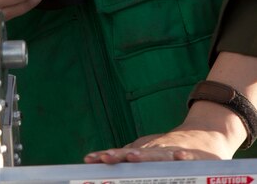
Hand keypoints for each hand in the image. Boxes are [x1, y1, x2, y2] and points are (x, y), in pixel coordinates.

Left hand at [83, 128, 233, 163]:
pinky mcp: (195, 155)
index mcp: (146, 151)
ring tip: (132, 157)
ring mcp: (174, 150)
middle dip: (120, 156)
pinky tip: (179, 158)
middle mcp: (157, 149)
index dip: (107, 157)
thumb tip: (103, 160)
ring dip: (146, 155)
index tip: (90, 159)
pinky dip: (183, 156)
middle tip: (105, 158)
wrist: (206, 135)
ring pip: (159, 154)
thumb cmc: (172, 147)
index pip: (123, 154)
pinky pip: (189, 157)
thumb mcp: (150, 150)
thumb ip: (131, 156)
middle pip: (137, 153)